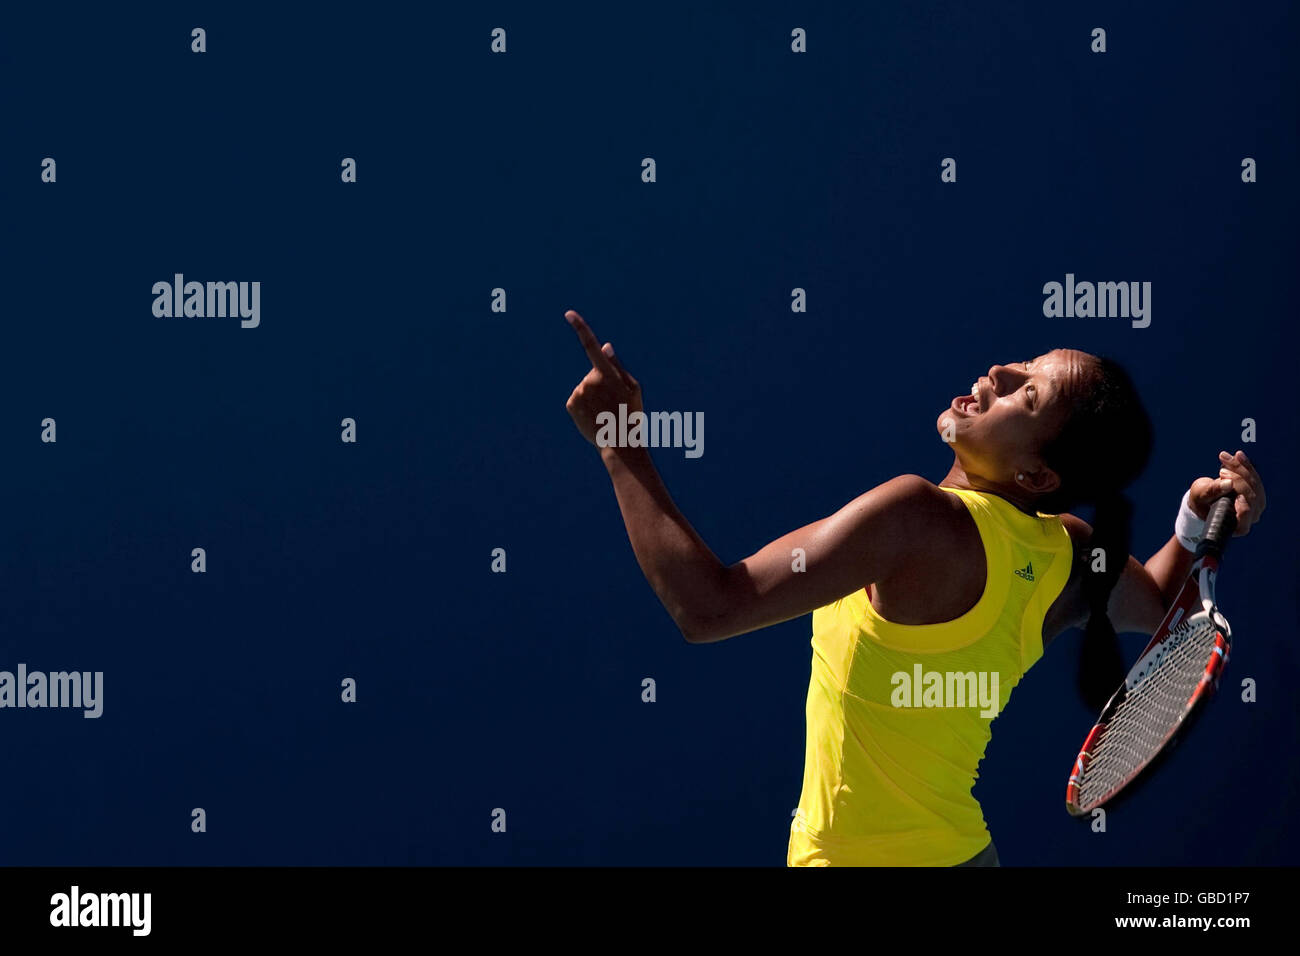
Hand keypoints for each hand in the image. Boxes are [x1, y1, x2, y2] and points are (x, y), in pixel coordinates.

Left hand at [564, 310, 642, 447]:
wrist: (619, 443)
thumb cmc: (630, 413)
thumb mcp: (632, 386)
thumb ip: (616, 365)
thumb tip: (604, 346)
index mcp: (607, 374)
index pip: (591, 346)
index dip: (580, 328)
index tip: (569, 314)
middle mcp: (589, 381)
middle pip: (593, 373)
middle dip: (601, 382)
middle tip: (613, 401)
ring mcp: (578, 392)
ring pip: (585, 386)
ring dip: (593, 394)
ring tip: (605, 411)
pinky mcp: (571, 404)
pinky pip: (578, 397)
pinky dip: (584, 404)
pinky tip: (594, 415)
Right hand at [1187, 450, 1264, 535]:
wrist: (1204, 500)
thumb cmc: (1200, 503)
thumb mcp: (1200, 497)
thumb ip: (1212, 492)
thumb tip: (1228, 483)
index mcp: (1238, 525)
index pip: (1246, 512)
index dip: (1243, 502)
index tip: (1233, 489)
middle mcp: (1252, 516)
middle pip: (1251, 494)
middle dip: (1236, 478)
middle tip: (1220, 471)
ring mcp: (1256, 503)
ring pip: (1254, 482)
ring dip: (1240, 468)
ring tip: (1225, 457)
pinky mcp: (1256, 490)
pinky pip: (1254, 476)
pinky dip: (1245, 465)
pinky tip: (1237, 455)